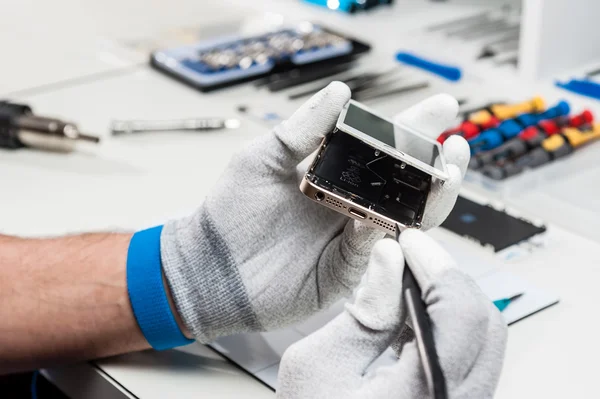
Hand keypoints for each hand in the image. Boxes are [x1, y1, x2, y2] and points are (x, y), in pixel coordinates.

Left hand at [160, 82, 469, 341]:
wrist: (209, 266)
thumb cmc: (230, 210)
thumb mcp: (262, 158)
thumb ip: (301, 129)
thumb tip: (340, 91)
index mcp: (334, 174)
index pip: (382, 148)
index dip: (413, 128)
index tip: (442, 107)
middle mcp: (349, 205)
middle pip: (405, 185)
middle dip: (436, 166)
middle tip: (455, 147)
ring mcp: (349, 240)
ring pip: (403, 221)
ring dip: (429, 200)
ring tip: (446, 176)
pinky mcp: (344, 272)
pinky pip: (372, 252)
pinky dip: (384, 235)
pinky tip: (391, 218)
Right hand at [278, 231, 506, 398]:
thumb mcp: (319, 363)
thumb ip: (365, 310)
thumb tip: (391, 259)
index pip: (462, 315)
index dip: (438, 266)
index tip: (409, 241)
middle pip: (485, 324)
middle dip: (448, 279)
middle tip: (410, 256)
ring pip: (484, 340)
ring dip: (449, 300)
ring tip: (407, 280)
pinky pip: (469, 357)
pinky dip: (446, 325)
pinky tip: (411, 313)